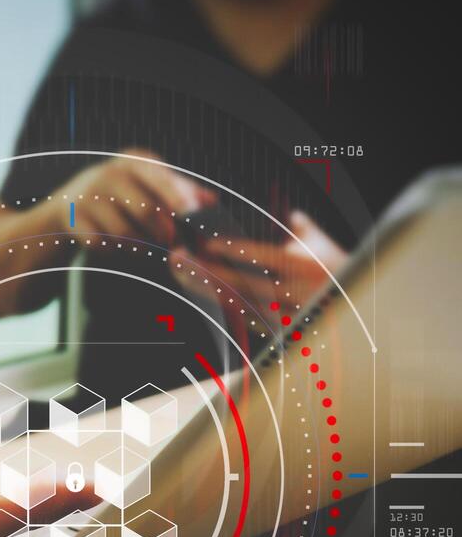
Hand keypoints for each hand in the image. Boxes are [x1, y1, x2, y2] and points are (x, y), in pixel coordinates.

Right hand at [62, 148, 206, 246]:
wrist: (72, 198)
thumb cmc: (123, 190)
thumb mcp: (149, 180)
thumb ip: (181, 189)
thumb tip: (211, 201)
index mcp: (134, 162)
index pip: (161, 180)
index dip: (178, 201)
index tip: (190, 219)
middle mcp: (109, 175)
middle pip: (146, 211)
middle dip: (163, 232)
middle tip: (169, 241)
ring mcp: (89, 197)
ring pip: (124, 233)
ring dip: (139, 246)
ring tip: (142, 244)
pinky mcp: (73, 220)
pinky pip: (101, 244)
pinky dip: (113, 250)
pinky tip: (116, 244)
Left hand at [170, 210, 347, 308]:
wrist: (359, 311)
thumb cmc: (337, 269)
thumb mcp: (321, 242)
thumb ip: (293, 222)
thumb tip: (271, 203)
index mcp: (308, 267)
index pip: (267, 257)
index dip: (236, 250)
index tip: (208, 244)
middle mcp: (298, 294)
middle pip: (243, 284)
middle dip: (207, 271)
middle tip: (179, 259)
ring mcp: (288, 317)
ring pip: (239, 304)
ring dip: (207, 289)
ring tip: (182, 273)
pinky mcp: (281, 333)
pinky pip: (245, 318)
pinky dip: (222, 304)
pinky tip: (200, 291)